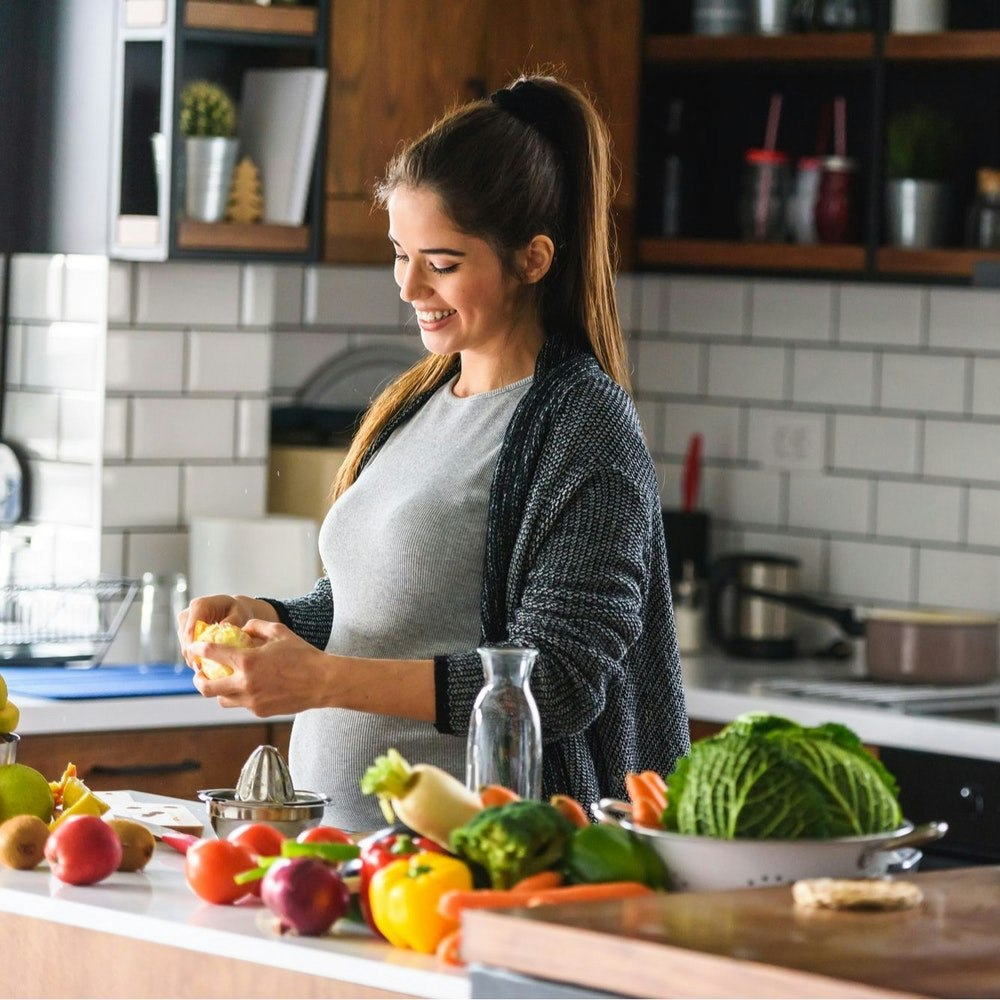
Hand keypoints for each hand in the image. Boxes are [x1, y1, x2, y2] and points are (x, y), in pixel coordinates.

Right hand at [177, 594, 273, 669]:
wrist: (232, 610)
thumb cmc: (238, 611)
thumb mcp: (239, 613)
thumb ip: (232, 620)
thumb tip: (222, 627)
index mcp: (199, 606)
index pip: (191, 630)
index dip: (194, 648)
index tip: (202, 664)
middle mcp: (187, 614)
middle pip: (185, 641)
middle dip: (195, 657)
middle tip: (206, 672)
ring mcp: (184, 625)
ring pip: (185, 648)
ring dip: (195, 659)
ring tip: (209, 670)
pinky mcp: (184, 635)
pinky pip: (187, 650)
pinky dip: (196, 658)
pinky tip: (208, 665)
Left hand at [189, 619, 330, 717]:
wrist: (322, 682)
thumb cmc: (304, 655)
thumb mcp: (280, 632)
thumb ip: (256, 627)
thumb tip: (241, 629)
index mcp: (248, 661)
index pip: (212, 654)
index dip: (199, 649)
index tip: (195, 648)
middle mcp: (245, 683)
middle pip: (206, 687)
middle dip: (198, 679)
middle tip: (200, 673)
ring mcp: (252, 701)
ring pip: (222, 700)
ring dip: (218, 691)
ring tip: (222, 682)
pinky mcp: (260, 711)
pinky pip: (242, 705)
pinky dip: (239, 696)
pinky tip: (248, 687)